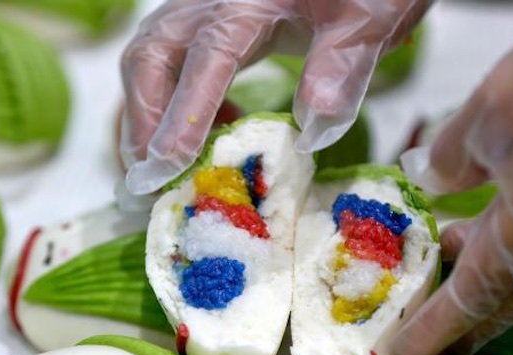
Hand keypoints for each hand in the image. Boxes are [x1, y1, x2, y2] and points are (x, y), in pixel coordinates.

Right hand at [119, 0, 430, 194]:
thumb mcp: (368, 20)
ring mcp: (197, 11)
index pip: (207, 58)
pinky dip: (168, 104)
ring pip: (146, 59)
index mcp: (248, 2)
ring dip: (146, 116)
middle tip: (152, 178)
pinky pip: (164, 63)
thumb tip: (311, 129)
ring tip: (168, 164)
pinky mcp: (198, 24)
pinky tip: (208, 129)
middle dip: (145, 121)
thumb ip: (342, 66)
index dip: (185, 114)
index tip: (169, 165)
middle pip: (150, 57)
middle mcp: (208, 3)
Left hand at [393, 30, 512, 354]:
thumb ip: (453, 157)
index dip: (430, 332)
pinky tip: (480, 217)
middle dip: (460, 319)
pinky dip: (504, 238)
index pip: (467, 301)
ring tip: (441, 253)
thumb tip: (431, 179)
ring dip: (480, 269)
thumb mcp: (489, 114)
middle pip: (501, 298)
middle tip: (424, 334)